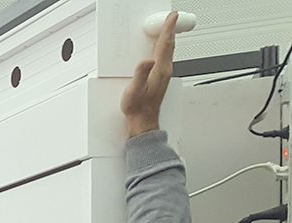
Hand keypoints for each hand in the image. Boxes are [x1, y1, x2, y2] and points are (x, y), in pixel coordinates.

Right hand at [120, 11, 175, 137]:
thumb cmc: (138, 108)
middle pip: (169, 45)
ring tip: (167, 30)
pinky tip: (161, 49)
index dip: (168, 29)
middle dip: (170, 30)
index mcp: (159, 70)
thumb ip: (140, 74)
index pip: (165, 44)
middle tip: (171, 19)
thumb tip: (147, 61)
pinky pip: (165, 58)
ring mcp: (164, 74)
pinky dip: (164, 49)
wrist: (143, 121)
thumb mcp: (134, 90)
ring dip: (168, 39)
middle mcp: (165, 71)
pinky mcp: (161, 78)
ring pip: (168, 51)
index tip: (172, 17)